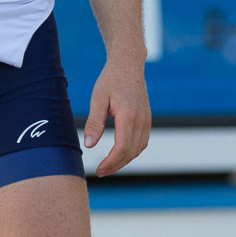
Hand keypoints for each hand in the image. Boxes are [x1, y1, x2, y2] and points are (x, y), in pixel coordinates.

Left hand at [83, 61, 151, 177]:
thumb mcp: (98, 99)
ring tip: (109, 165)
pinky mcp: (147, 119)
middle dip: (116, 165)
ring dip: (125, 160)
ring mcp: (147, 120)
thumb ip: (94, 122)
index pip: (122, 148)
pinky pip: (142, 141)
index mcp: (129, 116)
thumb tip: (89, 145)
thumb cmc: (110, 80)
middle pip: (131, 152)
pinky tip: (120, 153)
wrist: (128, 64)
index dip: (111, 162)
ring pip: (138, 148)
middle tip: (101, 172)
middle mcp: (141, 120)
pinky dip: (132, 151)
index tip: (99, 170)